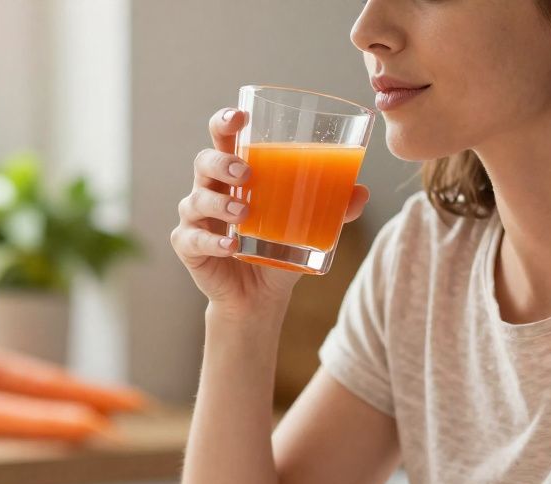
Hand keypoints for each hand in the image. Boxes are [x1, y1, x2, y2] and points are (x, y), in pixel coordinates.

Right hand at [171, 107, 369, 317]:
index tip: (239, 118)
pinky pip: (193, 238)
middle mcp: (211, 190)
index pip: (223, 139)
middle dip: (221, 162)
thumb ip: (332, 209)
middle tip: (245, 174)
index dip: (224, 123)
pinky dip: (213, 241)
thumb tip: (361, 193)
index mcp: (234, 175)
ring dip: (220, 204)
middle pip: (203, 162)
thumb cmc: (278, 251)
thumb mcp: (308, 228)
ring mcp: (196, 219)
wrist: (258, 298)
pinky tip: (230, 245)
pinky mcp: (189, 247)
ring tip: (244, 213)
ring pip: (196, 200)